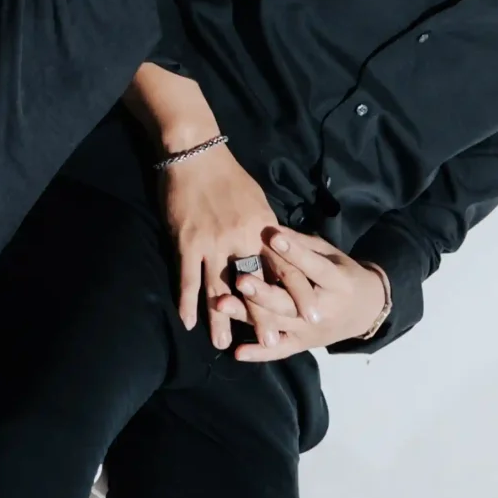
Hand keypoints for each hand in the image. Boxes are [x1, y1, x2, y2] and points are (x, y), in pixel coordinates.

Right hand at [162, 143, 282, 348]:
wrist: (196, 153)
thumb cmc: (228, 175)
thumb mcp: (257, 200)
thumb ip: (266, 228)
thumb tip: (279, 249)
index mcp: (262, 228)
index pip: (285, 267)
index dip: (299, 292)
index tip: (311, 315)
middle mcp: (241, 239)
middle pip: (255, 284)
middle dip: (264, 316)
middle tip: (273, 343)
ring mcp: (212, 243)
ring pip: (219, 288)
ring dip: (221, 318)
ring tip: (221, 344)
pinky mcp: (187, 242)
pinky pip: (187, 278)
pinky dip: (187, 302)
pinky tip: (187, 322)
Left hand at [210, 226, 387, 361]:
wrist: (367, 312)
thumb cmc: (344, 274)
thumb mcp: (331, 255)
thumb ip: (303, 245)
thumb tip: (272, 228)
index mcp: (337, 282)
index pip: (313, 267)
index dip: (293, 253)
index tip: (272, 236)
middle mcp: (324, 310)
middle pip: (290, 302)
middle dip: (263, 292)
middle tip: (239, 279)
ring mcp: (312, 332)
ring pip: (279, 325)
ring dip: (250, 317)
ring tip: (222, 305)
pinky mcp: (303, 345)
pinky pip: (279, 352)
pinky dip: (258, 354)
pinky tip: (237, 352)